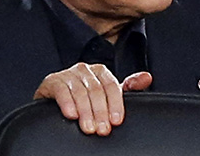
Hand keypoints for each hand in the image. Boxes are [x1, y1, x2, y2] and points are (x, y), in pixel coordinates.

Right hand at [33, 63, 151, 135]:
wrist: (55, 103)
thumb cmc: (86, 100)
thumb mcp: (108, 95)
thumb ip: (129, 86)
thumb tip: (147, 77)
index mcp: (100, 71)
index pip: (112, 85)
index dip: (116, 104)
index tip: (117, 121)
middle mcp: (84, 69)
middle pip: (96, 90)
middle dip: (101, 112)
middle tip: (102, 129)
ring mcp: (68, 74)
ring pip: (80, 92)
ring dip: (86, 112)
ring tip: (89, 128)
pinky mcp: (52, 81)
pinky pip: (61, 91)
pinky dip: (67, 103)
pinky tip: (72, 115)